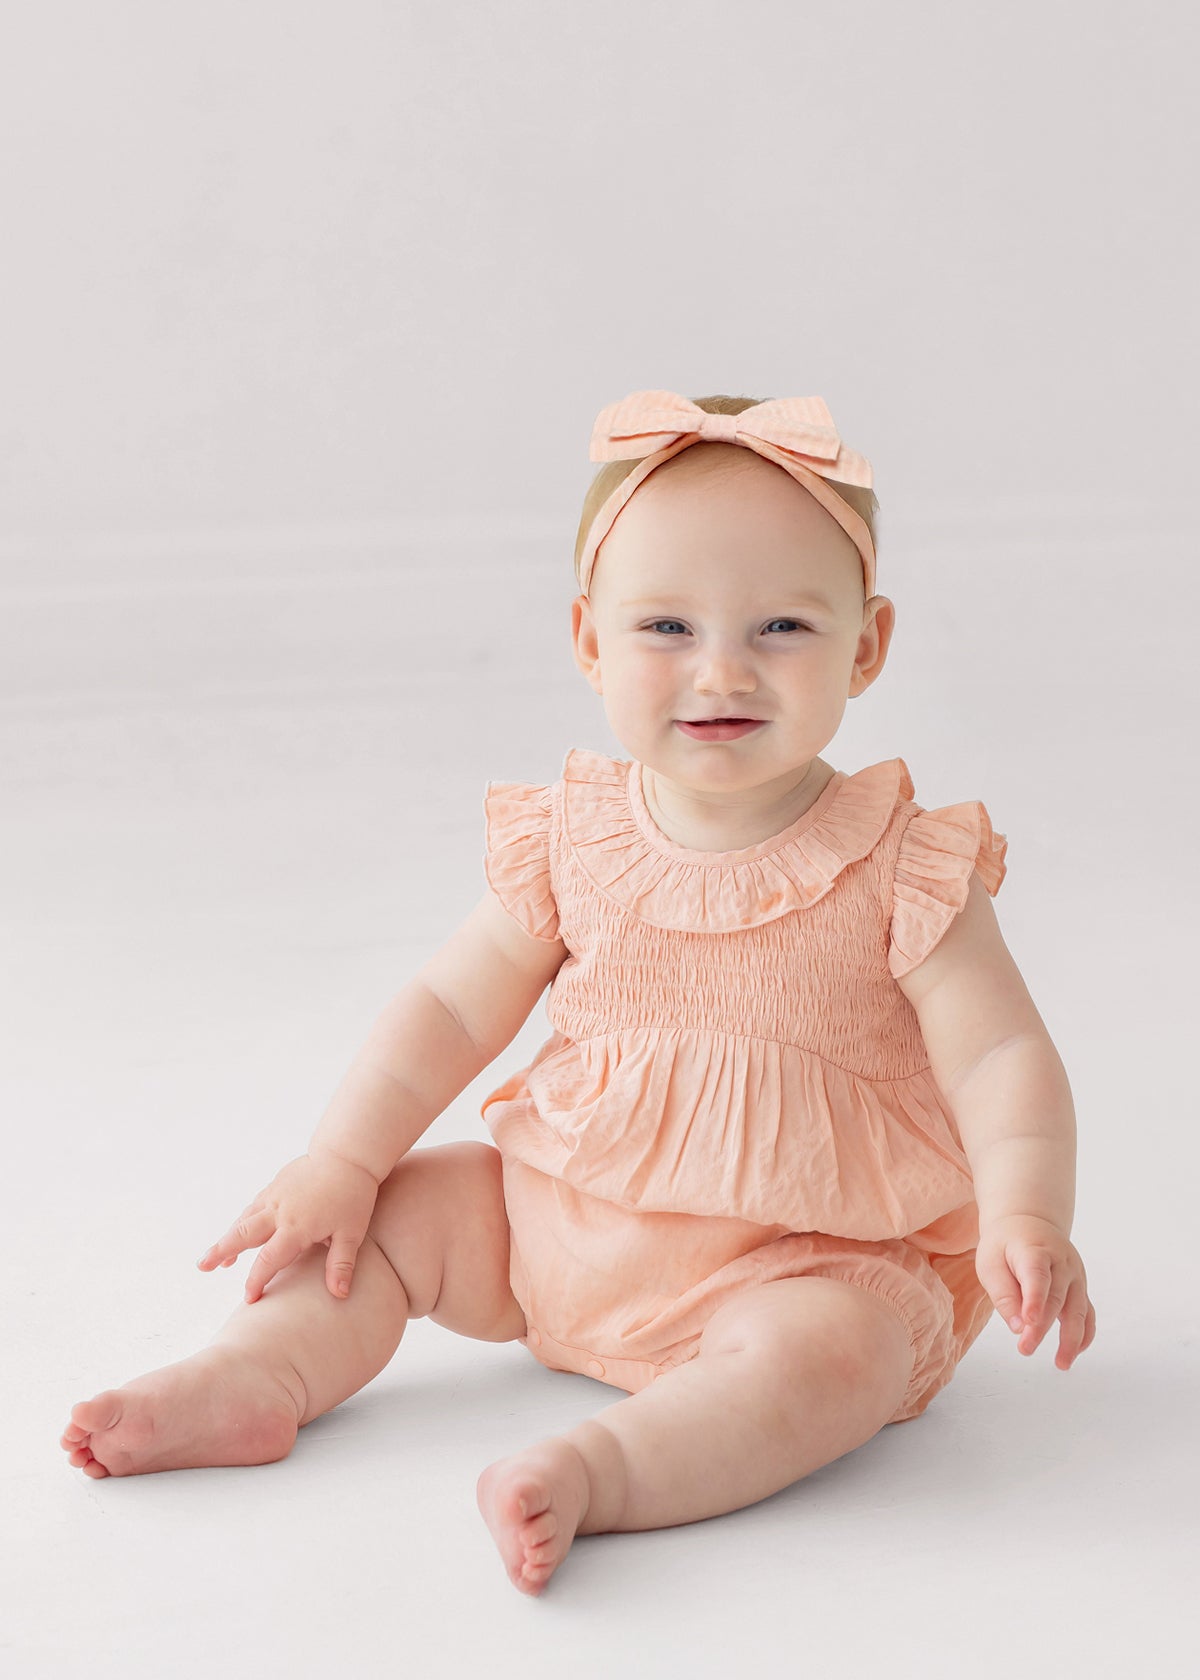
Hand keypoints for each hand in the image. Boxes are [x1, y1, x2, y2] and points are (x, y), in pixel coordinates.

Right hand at [197, 1149, 379, 1303]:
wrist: (347, 1154)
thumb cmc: (353, 1194)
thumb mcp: (351, 1232)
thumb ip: (341, 1264)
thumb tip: (339, 1295)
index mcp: (296, 1227)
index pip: (269, 1260)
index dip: (257, 1281)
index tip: (249, 1299)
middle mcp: (279, 1211)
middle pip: (243, 1235)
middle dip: (221, 1252)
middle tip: (202, 1267)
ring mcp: (276, 1195)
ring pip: (245, 1219)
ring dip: (228, 1237)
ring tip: (214, 1257)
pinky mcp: (277, 1184)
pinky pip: (254, 1205)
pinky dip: (243, 1220)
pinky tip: (240, 1229)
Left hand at [975, 1213, 1096, 1369]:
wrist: (1030, 1222)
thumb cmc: (1005, 1245)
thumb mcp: (991, 1262)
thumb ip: (1002, 1294)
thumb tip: (1017, 1327)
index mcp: (1035, 1250)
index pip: (1037, 1276)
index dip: (1034, 1300)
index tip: (1028, 1322)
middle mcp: (1062, 1262)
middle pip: (1056, 1298)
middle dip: (1042, 1327)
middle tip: (1025, 1349)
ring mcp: (1075, 1276)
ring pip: (1078, 1309)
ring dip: (1072, 1338)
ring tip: (1061, 1363)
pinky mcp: (1080, 1288)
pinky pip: (1088, 1313)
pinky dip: (1086, 1333)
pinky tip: (1076, 1351)